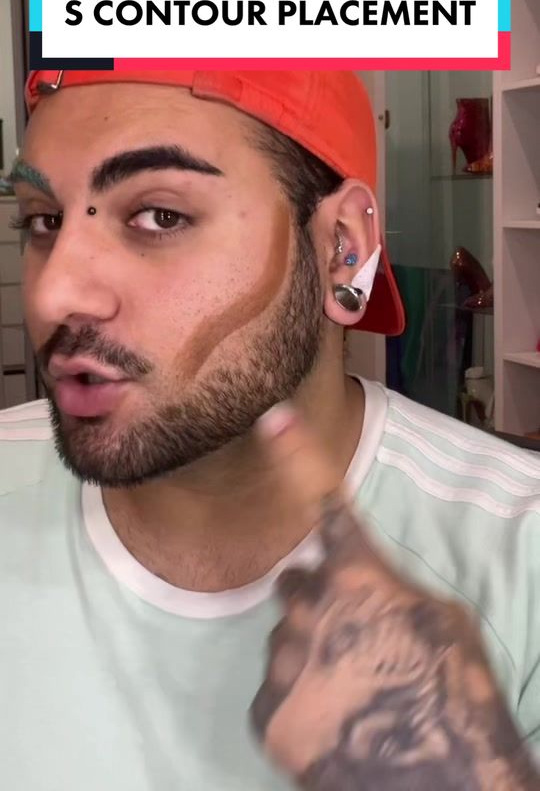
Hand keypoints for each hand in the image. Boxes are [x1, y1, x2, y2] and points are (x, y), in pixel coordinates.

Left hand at [251, 403, 539, 790]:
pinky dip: (296, 701)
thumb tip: (372, 587)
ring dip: (309, 653)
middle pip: (296, 584)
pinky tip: (332, 721)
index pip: (325, 502)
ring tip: (351, 689)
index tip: (272, 418)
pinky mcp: (268, 713)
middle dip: (317, 599)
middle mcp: (312, 607)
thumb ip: (393, 589)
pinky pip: (273, 691)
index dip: (297, 454)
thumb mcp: (443, 620)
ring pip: (285, 639)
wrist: (440, 778)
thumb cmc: (454, 692)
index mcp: (360, 575)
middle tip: (352, 636)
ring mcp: (285, 660)